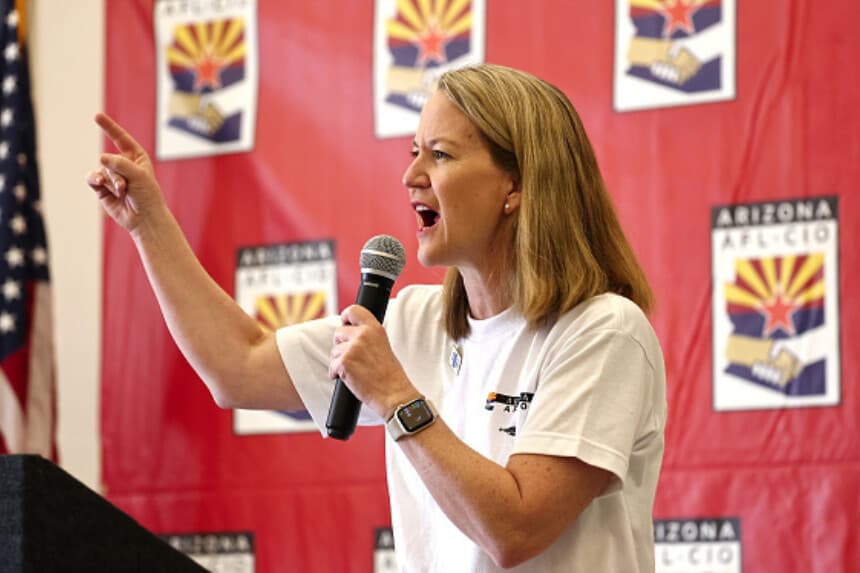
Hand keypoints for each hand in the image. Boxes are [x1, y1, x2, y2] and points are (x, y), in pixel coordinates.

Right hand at [85, 113, 164, 232]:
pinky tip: (98, 183)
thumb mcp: (139, 175)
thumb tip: (101, 158)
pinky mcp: (102, 188)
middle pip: (110, 159)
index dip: (109, 127)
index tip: (97, 116)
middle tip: (127, 187)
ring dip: (111, 181)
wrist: (144, 219)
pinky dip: (94, 180)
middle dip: (118, 173)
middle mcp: (123, 165)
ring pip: (102, 170)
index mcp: (136, 157)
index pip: (120, 139)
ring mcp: (112, 176)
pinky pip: (92, 178)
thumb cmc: (148, 196)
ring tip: (122, 191)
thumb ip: (120, 163)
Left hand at [328, 305, 416, 418]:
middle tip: (352, 357)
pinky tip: (348, 379)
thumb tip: (348, 333)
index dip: (345, 317)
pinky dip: (336, 374)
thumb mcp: (383, 345)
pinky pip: (332, 366)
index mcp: (375, 328)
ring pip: (334, 351)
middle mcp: (363, 334)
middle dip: (341, 345)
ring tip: (355, 371)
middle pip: (339, 332)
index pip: (353, 310)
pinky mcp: (344, 362)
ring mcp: (353, 348)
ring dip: (339, 362)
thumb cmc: (390, 374)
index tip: (345, 324)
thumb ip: (367, 336)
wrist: (394, 393)